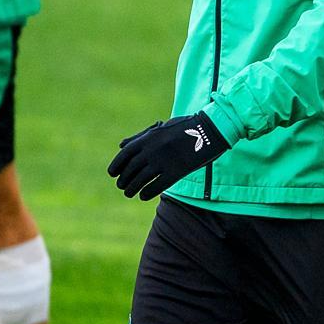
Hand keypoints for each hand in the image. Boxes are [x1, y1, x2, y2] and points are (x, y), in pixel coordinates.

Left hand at [108, 112, 229, 198]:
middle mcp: (152, 150)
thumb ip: (140, 137)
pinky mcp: (176, 172)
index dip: (115, 166)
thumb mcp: (161, 128)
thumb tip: (121, 146)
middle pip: (130, 170)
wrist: (210, 130)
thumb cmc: (185, 128)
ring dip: (131, 189)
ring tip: (130, 193)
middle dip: (123, 180)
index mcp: (148, 138)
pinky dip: (146, 193)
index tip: (113, 174)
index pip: (124, 155)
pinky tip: (144, 196)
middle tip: (122, 186)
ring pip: (140, 181)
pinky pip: (155, 187)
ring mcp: (164, 161)